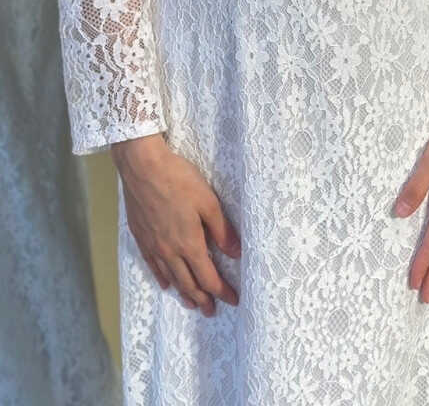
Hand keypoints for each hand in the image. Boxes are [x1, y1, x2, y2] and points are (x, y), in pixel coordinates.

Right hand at [111, 133, 241, 314]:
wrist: (142, 167)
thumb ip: (222, 230)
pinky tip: (166, 284)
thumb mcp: (208, 201)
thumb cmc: (178, 180)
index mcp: (189, 243)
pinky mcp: (140, 236)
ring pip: (170, 278)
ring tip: (192, 304)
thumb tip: (236, 254)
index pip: (208, 277)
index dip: (222, 291)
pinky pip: (152, 266)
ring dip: (183, 293)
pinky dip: (162, 278)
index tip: (233, 300)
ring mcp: (153, 246)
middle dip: (203, 299)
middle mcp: (170, 251)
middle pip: (188, 283)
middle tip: (211, 311)